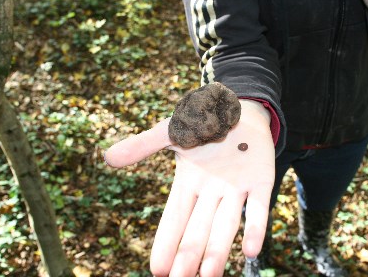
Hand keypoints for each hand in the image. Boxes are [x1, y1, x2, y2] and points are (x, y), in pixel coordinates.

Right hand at [105, 100, 274, 275]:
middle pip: (198, 229)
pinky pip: (257, 208)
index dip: (167, 242)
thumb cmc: (200, 121)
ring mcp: (236, 189)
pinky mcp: (261, 181)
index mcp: (188, 184)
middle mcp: (211, 193)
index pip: (174, 218)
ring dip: (218, 251)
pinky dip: (254, 228)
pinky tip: (250, 251)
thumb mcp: (169, 132)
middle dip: (189, 256)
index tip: (157, 270)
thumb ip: (142, 145)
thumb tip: (107, 158)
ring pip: (225, 226)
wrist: (236, 107)